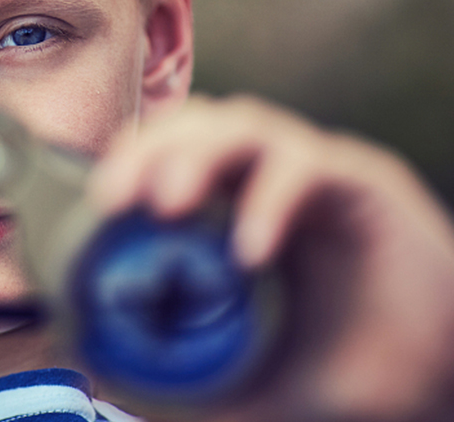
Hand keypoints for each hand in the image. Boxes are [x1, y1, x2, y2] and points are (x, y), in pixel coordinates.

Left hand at [89, 95, 453, 421]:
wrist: (436, 385)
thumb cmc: (334, 371)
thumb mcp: (241, 376)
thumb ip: (175, 367)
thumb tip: (90, 361)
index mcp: (231, 207)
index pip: (167, 155)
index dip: (128, 164)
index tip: (93, 203)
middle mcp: (267, 180)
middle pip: (197, 126)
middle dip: (149, 150)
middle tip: (113, 198)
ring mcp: (316, 175)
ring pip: (247, 125)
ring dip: (197, 155)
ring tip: (164, 205)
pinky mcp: (366, 185)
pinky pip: (310, 168)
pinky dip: (270, 200)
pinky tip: (249, 251)